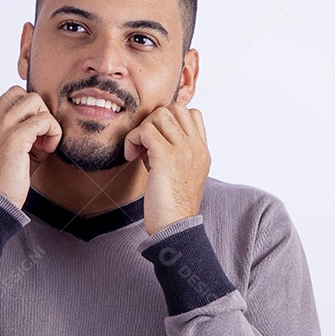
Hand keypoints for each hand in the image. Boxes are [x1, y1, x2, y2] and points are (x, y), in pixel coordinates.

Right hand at [0, 86, 61, 207]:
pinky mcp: (14, 138)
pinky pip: (43, 120)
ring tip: (45, 143)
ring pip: (34, 100)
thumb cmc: (2, 185)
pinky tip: (48, 150)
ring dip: (46, 120)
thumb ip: (20, 138)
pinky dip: (53, 132)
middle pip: (20, 93)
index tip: (33, 136)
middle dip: (37, 110)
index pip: (9, 98)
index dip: (27, 112)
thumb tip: (45, 131)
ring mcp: (0, 128)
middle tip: (41, 135)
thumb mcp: (7, 156)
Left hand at [123, 102, 210, 234]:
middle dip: (154, 120)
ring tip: (138, 150)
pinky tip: (131, 156)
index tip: (158, 141)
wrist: (175, 228)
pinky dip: (133, 139)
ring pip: (160, 114)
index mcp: (202, 151)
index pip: (193, 113)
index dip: (170, 120)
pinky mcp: (166, 157)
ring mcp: (183, 150)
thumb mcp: (181, 175)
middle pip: (175, 107)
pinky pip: (145, 131)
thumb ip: (173, 154)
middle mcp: (196, 147)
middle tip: (145, 144)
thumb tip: (150, 140)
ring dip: (142, 129)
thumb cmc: (173, 207)